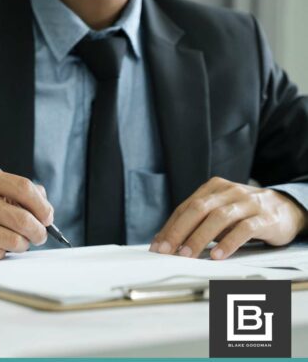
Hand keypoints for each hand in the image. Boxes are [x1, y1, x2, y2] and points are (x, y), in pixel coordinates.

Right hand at [0, 166, 52, 260]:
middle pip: (22, 219)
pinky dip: (2, 252)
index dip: (42, 205)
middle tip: (39, 235)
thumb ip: (15, 190)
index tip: (47, 216)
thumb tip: (45, 205)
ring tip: (16, 240)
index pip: (23, 188)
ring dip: (22, 244)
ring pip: (14, 240)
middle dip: (38, 231)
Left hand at [149, 177, 307, 259]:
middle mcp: (229, 191)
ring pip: (219, 218)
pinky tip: (218, 256)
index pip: (185, 208)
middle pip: (198, 209)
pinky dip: (228, 243)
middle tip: (167, 251)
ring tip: (187, 255)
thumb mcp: (218, 212)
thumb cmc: (244, 213)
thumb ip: (195, 223)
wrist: (286, 208)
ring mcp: (248, 202)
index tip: (158, 246)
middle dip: (179, 231)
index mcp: (213, 188)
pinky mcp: (265, 217)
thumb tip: (165, 241)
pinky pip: (244, 229)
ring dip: (200, 237)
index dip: (170, 227)